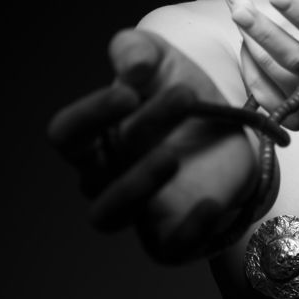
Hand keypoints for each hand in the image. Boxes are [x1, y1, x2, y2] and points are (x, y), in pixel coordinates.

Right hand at [48, 29, 258, 263]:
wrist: (232, 135)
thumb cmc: (181, 98)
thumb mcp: (162, 62)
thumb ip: (136, 50)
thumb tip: (132, 66)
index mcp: (95, 137)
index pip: (67, 134)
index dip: (90, 115)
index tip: (130, 93)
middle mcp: (105, 178)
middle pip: (94, 172)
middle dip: (139, 132)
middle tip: (185, 94)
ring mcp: (135, 211)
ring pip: (109, 215)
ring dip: (137, 185)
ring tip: (172, 156)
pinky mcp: (170, 237)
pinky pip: (166, 248)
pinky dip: (187, 230)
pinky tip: (209, 203)